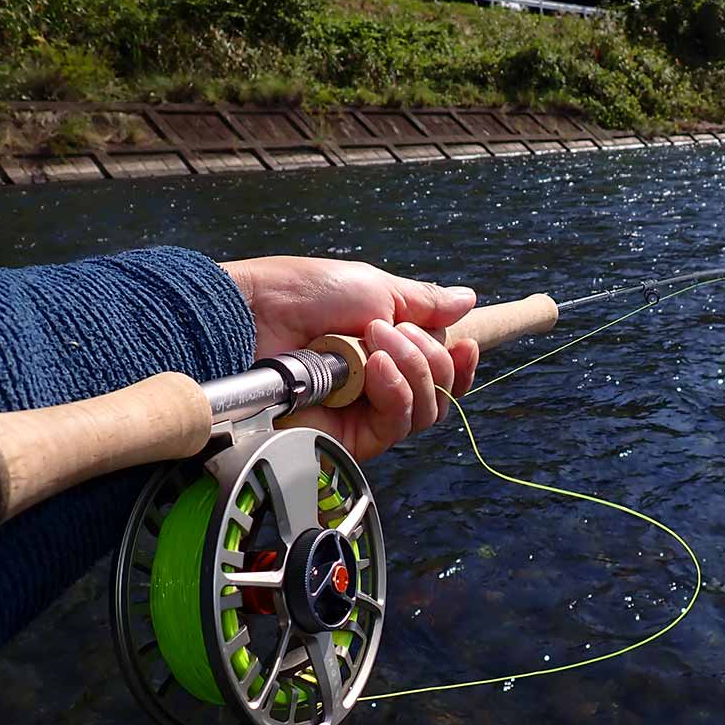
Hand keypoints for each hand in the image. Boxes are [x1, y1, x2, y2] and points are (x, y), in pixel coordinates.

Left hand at [220, 257, 479, 460]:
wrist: (256, 314)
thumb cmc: (305, 294)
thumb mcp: (376, 288)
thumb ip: (424, 303)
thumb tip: (467, 300)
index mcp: (389, 351)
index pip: (440, 374)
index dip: (459, 365)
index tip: (465, 346)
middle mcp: (380, 385)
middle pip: (439, 395)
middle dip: (429, 358)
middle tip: (390, 331)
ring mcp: (364, 412)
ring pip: (423, 412)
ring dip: (412, 371)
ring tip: (377, 344)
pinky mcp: (348, 436)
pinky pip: (395, 425)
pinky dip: (396, 393)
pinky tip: (376, 369)